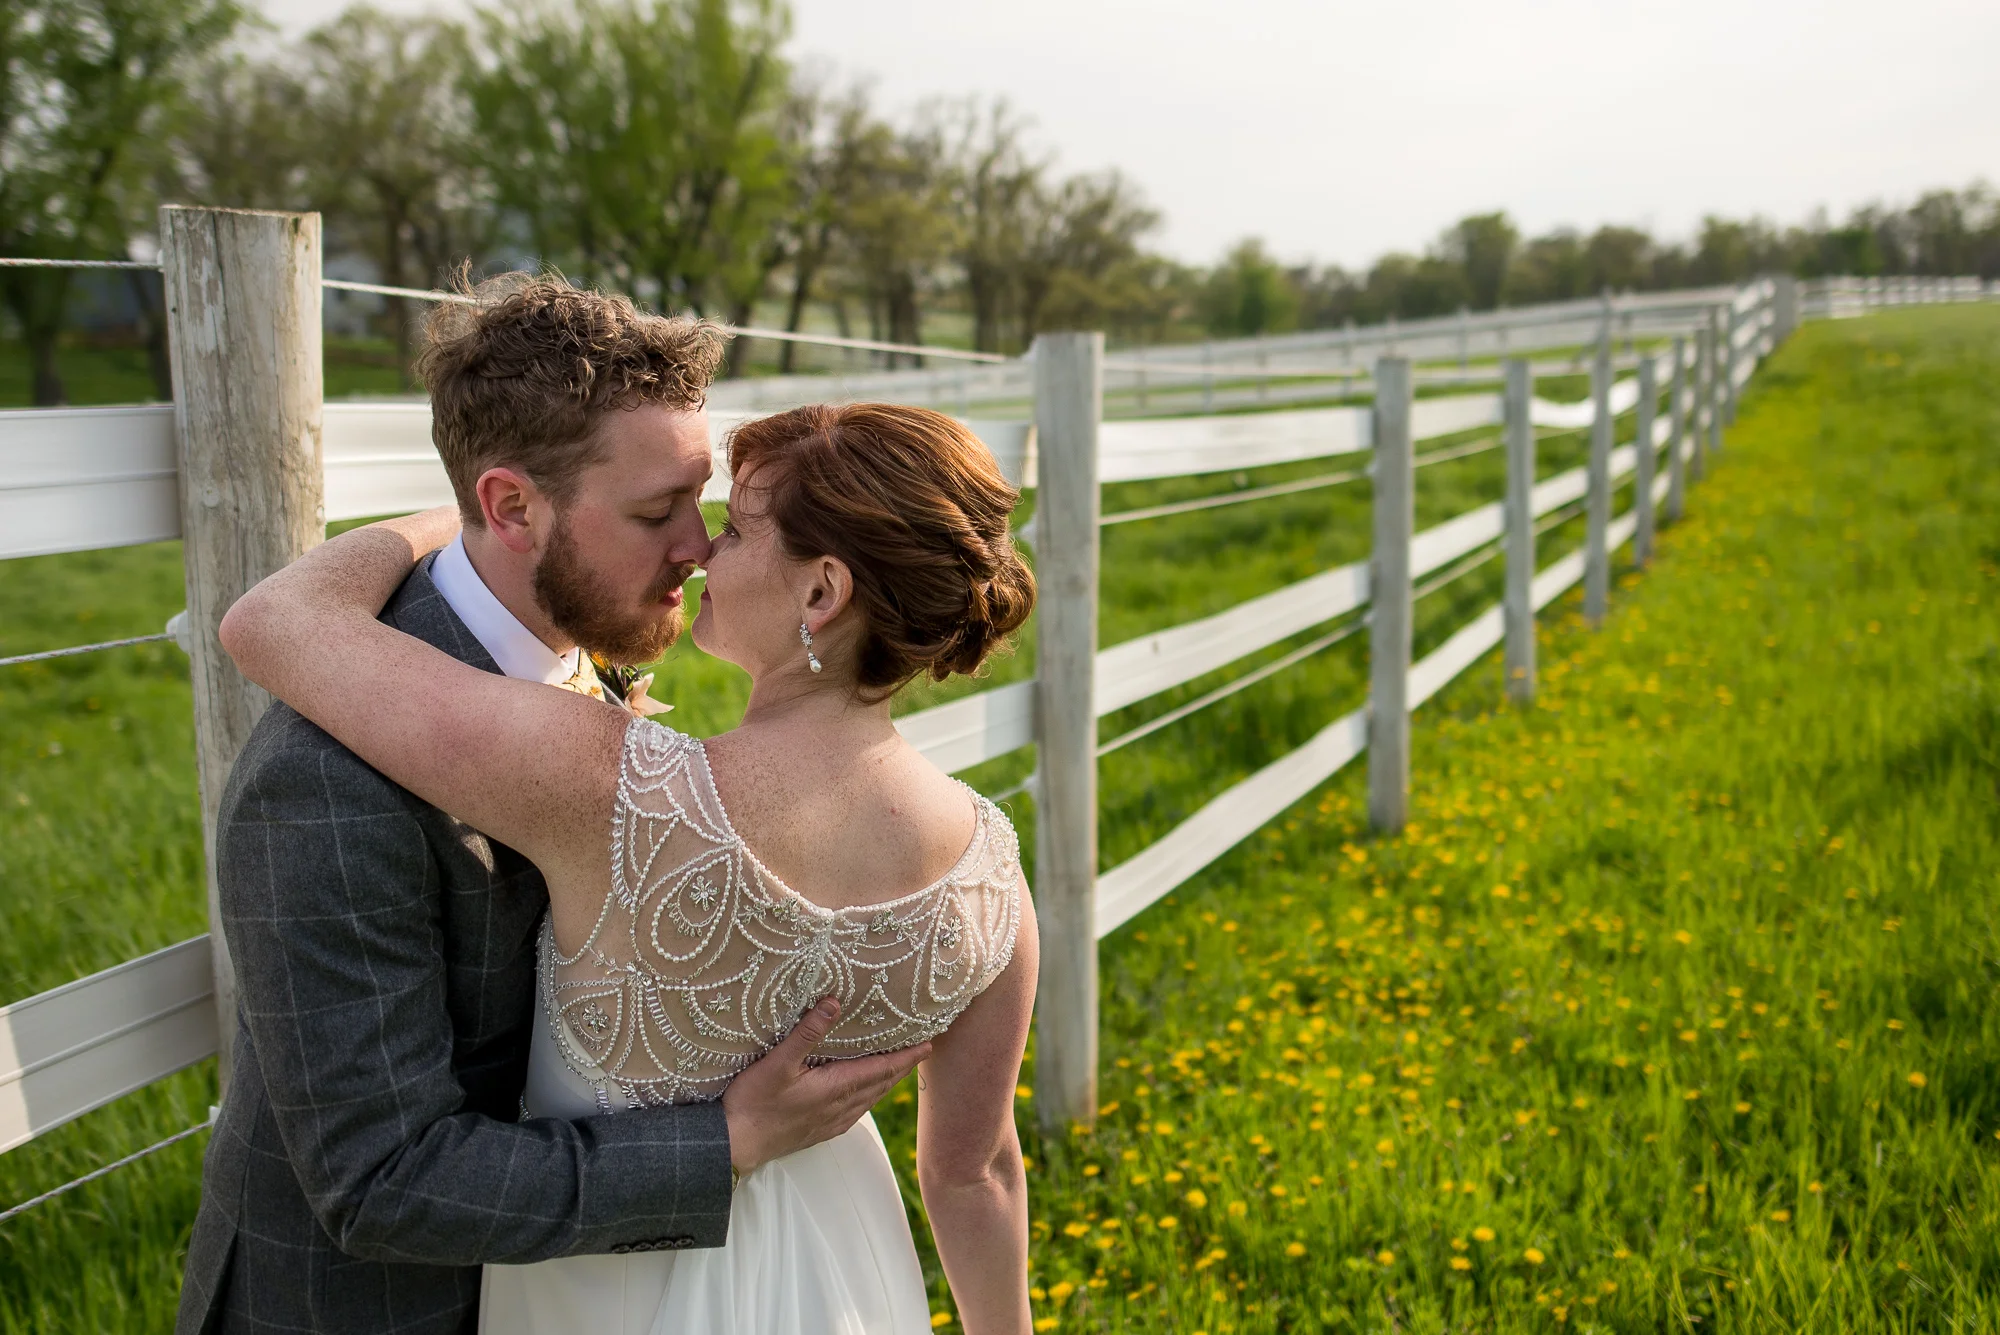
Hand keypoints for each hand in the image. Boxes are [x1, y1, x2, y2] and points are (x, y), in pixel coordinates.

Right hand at [722, 997, 929, 1174]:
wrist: (735, 1145)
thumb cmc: (753, 1103)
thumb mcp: (778, 1062)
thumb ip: (807, 1032)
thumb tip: (833, 1003)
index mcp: (836, 1089)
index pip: (881, 1069)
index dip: (905, 1057)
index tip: (927, 1044)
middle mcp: (840, 1108)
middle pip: (881, 1084)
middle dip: (902, 1067)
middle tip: (921, 1052)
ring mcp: (830, 1122)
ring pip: (869, 1100)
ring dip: (886, 1082)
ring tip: (898, 1069)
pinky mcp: (819, 1132)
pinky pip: (856, 1112)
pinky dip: (868, 1098)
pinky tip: (863, 1096)